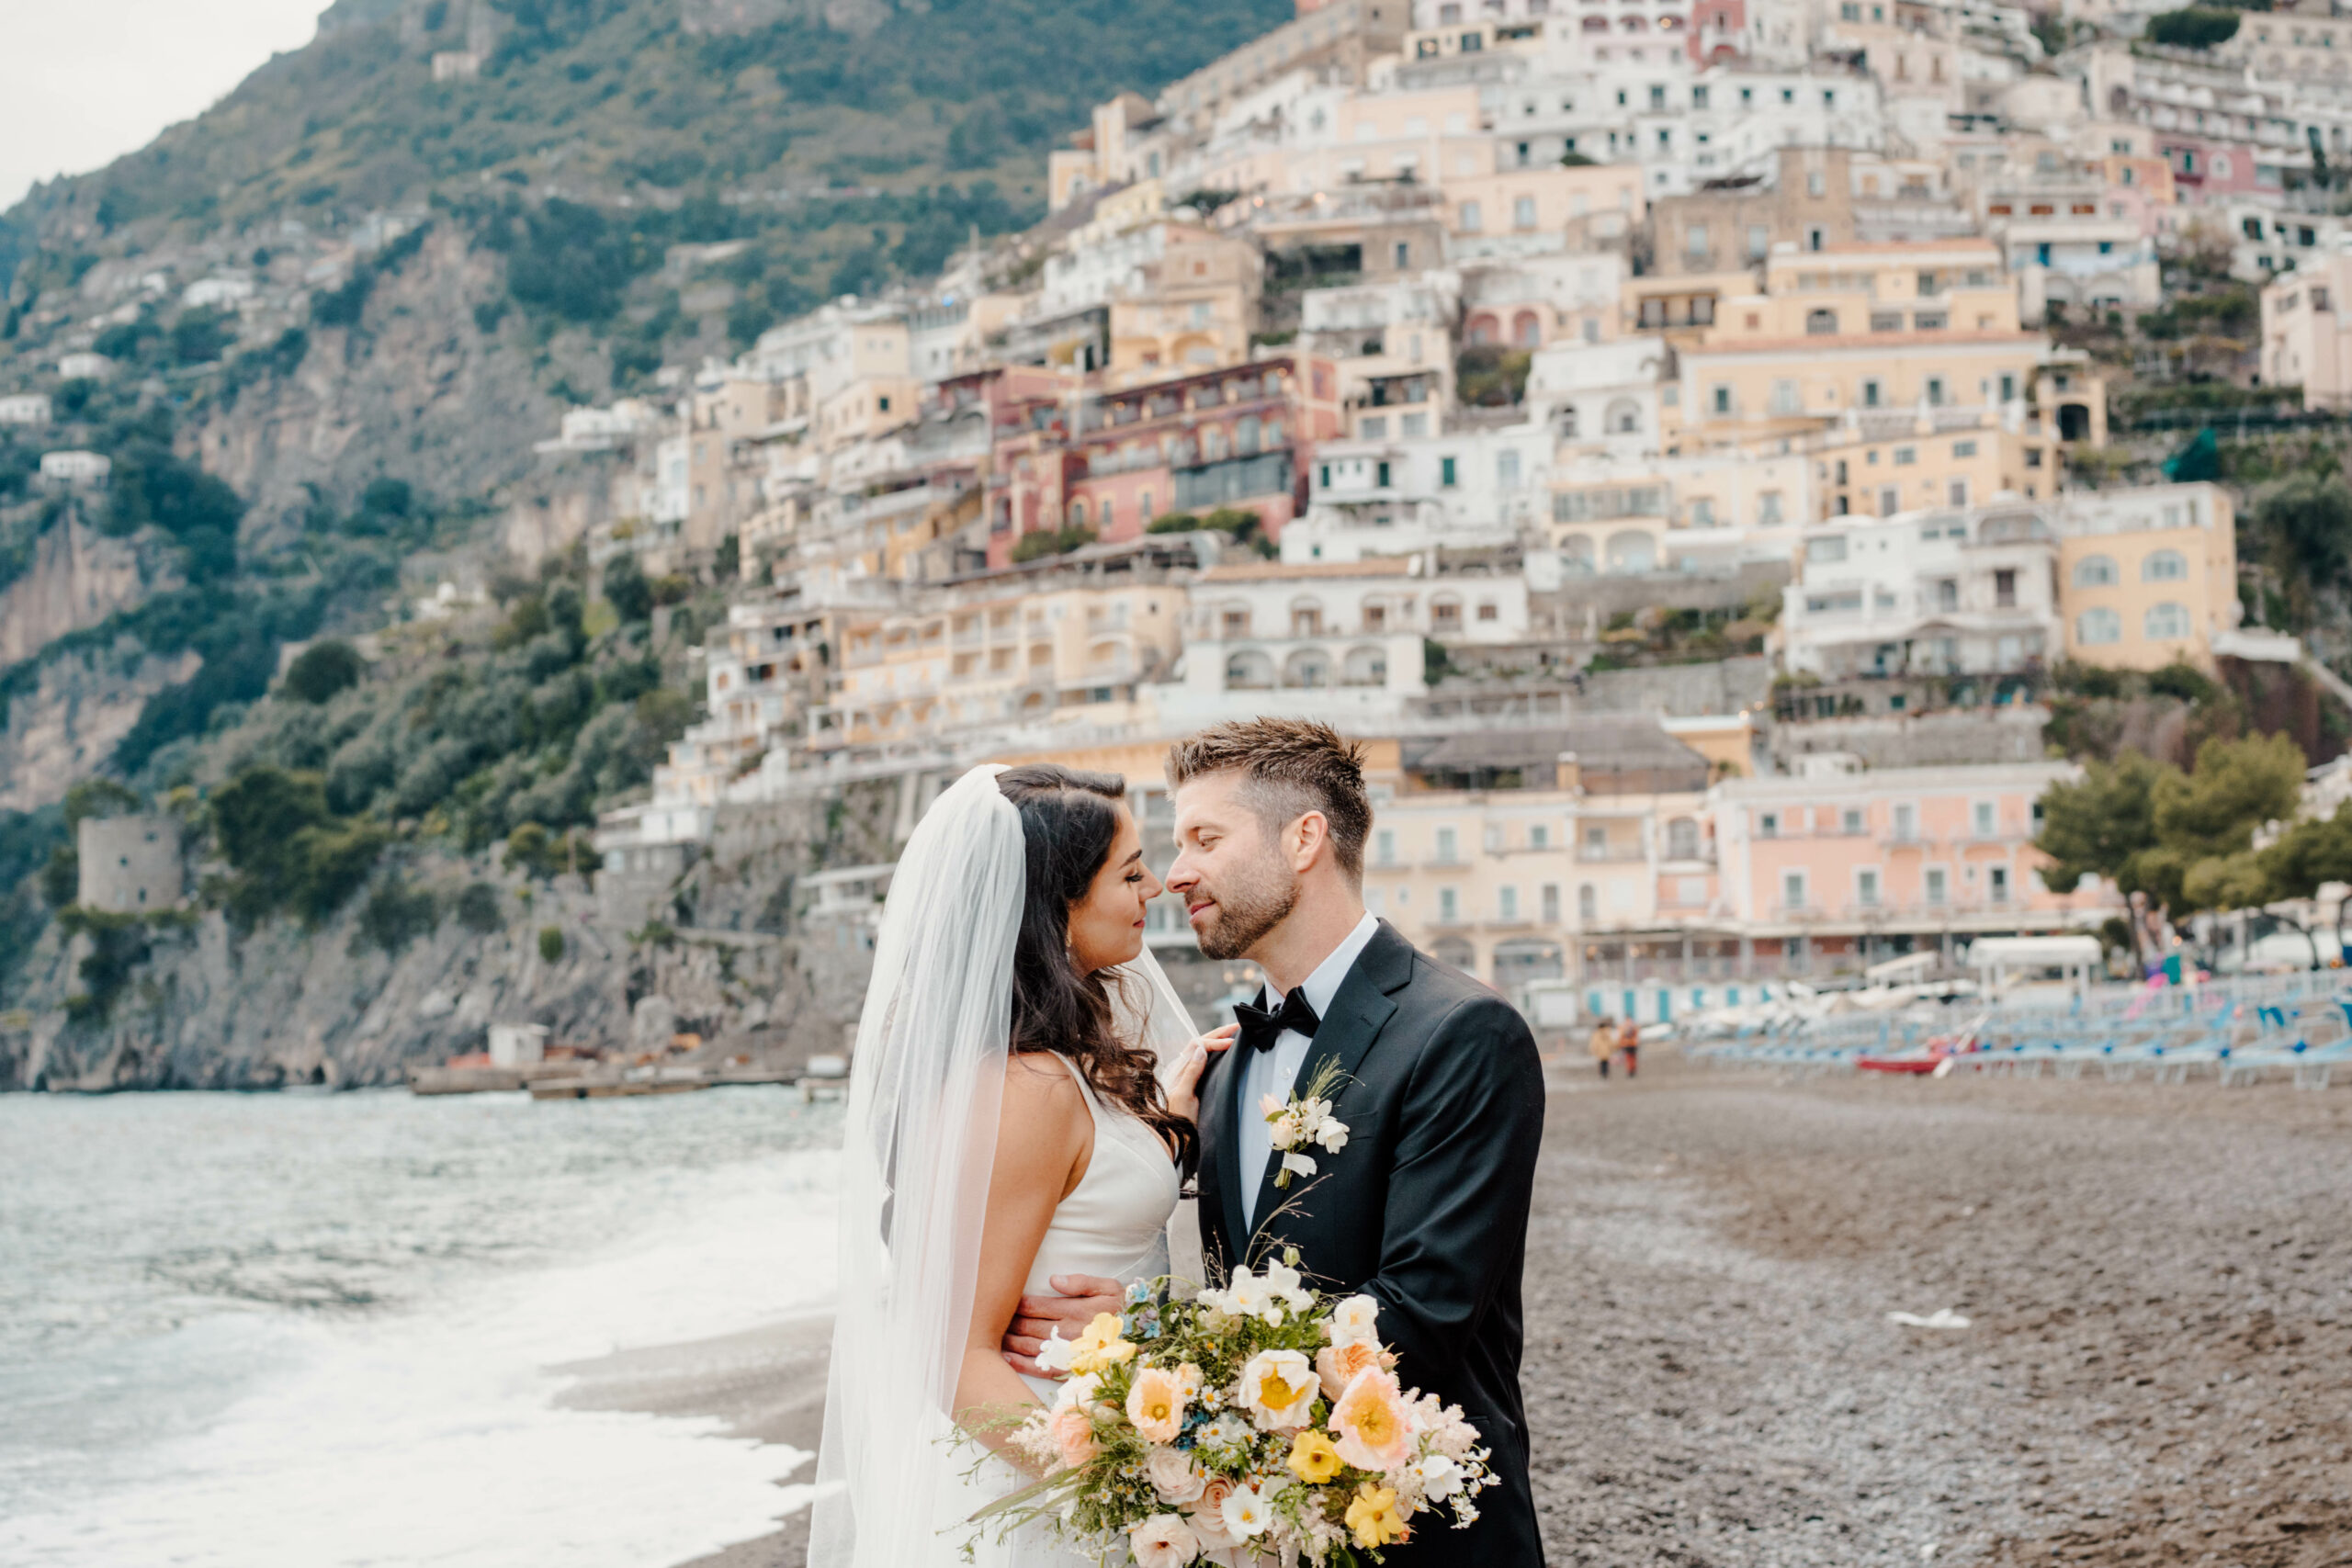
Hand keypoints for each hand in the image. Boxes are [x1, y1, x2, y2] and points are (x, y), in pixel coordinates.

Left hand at [1000, 1273, 1123, 1377]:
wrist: (1142, 1341)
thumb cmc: (1122, 1310)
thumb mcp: (1108, 1287)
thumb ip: (1081, 1282)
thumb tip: (1053, 1279)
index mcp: (1073, 1310)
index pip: (1033, 1306)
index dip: (1014, 1303)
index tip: (1002, 1299)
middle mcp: (1066, 1332)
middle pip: (1026, 1325)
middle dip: (1007, 1321)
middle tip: (991, 1317)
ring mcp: (1066, 1353)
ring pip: (1028, 1346)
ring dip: (1009, 1340)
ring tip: (993, 1335)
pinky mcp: (1068, 1370)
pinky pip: (1040, 1367)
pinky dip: (1020, 1363)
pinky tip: (1006, 1357)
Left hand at [1162, 1023, 1238, 1124]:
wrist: (1176, 1138)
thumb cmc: (1178, 1119)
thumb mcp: (1184, 1095)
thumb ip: (1191, 1071)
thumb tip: (1201, 1047)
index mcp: (1178, 1069)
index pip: (1197, 1045)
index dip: (1215, 1041)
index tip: (1231, 1042)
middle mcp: (1181, 1069)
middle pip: (1199, 1043)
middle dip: (1218, 1033)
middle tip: (1237, 1027)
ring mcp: (1187, 1076)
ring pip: (1202, 1050)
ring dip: (1217, 1040)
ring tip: (1233, 1034)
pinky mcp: (1194, 1084)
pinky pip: (1204, 1061)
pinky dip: (1216, 1052)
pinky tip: (1225, 1052)